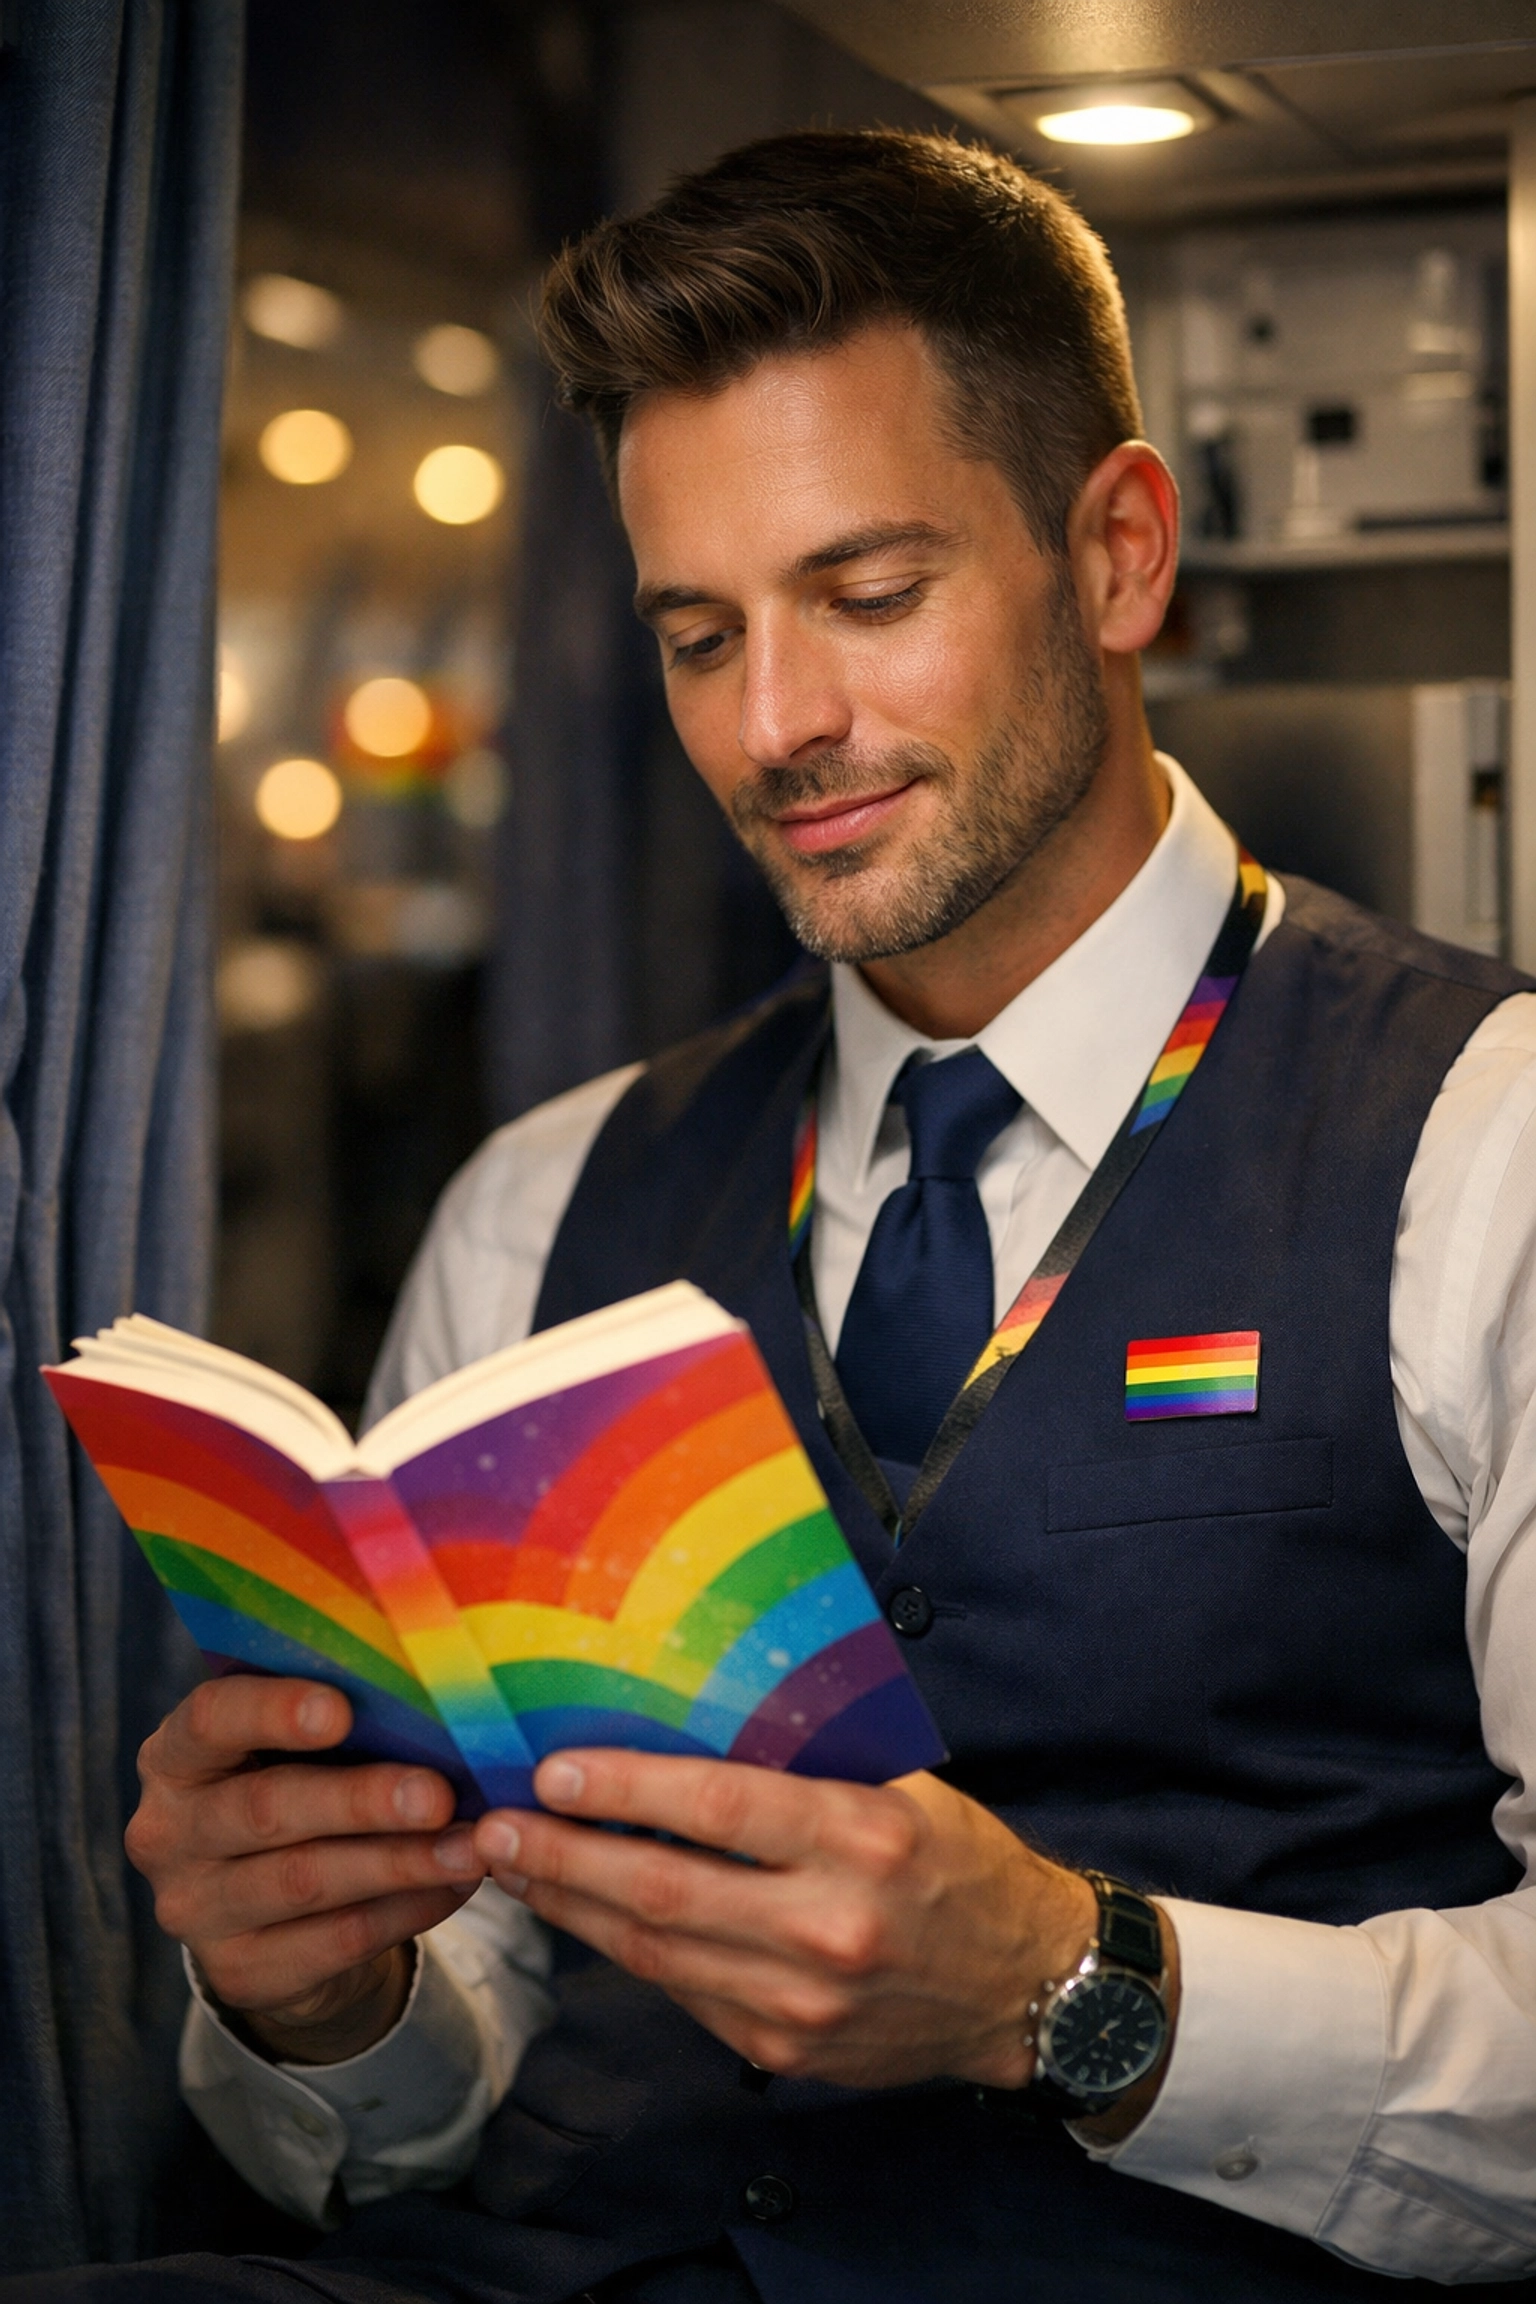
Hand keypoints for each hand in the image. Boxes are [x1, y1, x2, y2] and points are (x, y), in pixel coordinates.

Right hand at [126, 1676, 486, 2062]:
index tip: (341, 1710)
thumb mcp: (299, 1745)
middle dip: (360, 1801)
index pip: (210, 1720)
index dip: (273, 1712)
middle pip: (266, 1808)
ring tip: (469, 1846)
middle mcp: (168, 1832)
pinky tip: (454, 1886)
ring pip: (305, 1881)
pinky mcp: (239, 1972)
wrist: (277, 1909)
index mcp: (178, 1755)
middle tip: (437, 1795)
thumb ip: (342, 1714)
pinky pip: (334, 1940)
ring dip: (398, 1862)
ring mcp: (195, 1910)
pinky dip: (404, 1910)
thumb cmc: (300, 1785)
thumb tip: (439, 1693)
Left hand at [473, 1752, 1105, 2092]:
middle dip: (563, 1856)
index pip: (717, 1808)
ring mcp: (802, 2003)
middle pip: (662, 1893)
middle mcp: (829, 1927)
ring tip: (514, 1864)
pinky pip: (681, 1993)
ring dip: (572, 1907)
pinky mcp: (784, 2053)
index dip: (623, 1791)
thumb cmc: (959, 1860)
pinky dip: (623, 1950)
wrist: (1031, 1985)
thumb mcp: (900, 1786)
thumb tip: (685, 1715)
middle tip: (493, 1824)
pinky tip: (582, 1913)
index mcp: (861, 1838)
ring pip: (655, 1953)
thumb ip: (804, 1761)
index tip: (552, 1769)